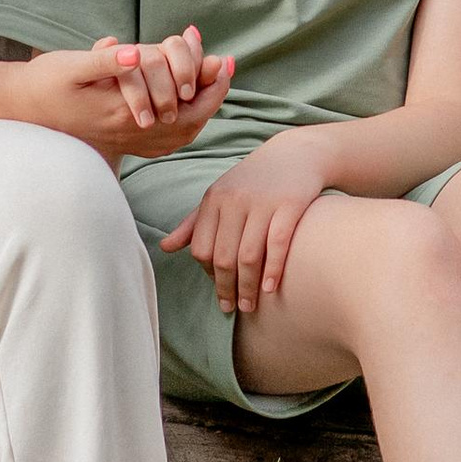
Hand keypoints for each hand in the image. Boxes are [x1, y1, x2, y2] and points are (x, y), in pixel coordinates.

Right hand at [3, 39, 232, 160]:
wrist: (21, 110)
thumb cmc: (44, 82)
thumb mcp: (72, 66)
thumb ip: (106, 62)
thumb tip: (137, 53)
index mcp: (122, 111)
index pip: (182, 103)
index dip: (208, 82)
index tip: (224, 60)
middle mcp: (129, 131)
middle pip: (189, 121)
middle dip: (212, 93)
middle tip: (225, 66)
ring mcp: (126, 139)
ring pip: (180, 133)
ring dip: (201, 106)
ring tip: (212, 80)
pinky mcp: (120, 141)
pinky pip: (165, 139)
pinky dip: (185, 121)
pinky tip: (188, 104)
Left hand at [164, 134, 336, 315]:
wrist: (296, 153)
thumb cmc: (254, 180)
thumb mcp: (220, 195)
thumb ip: (193, 223)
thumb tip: (164, 248)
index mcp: (214, 199)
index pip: (201, 248)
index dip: (208, 274)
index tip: (219, 289)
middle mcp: (234, 200)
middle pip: (223, 256)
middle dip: (226, 288)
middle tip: (232, 308)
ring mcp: (262, 202)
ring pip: (248, 255)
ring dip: (247, 286)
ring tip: (250, 306)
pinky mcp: (289, 204)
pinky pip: (277, 243)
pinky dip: (272, 269)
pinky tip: (270, 288)